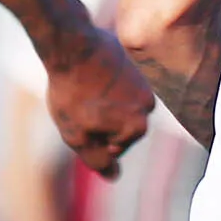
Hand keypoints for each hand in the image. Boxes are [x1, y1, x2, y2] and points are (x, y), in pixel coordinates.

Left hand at [43, 31, 153, 178]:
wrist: (71, 44)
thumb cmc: (72, 94)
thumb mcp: (77, 137)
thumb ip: (97, 160)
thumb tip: (114, 176)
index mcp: (139, 126)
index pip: (112, 148)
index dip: (90, 138)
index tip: (80, 119)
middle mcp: (149, 105)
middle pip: (118, 126)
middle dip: (98, 121)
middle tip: (78, 104)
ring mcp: (143, 82)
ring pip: (117, 106)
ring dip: (100, 103)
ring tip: (82, 89)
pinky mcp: (132, 63)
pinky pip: (115, 84)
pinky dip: (101, 84)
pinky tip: (87, 75)